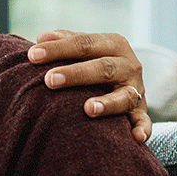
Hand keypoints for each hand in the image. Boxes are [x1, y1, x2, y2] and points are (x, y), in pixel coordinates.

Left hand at [26, 30, 150, 142]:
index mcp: (113, 44)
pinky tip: (135, 138)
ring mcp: (136, 89)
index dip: (58, 49)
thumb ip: (65, 41)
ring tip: (88, 109)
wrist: (127, 81)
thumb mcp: (85, 49)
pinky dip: (142, 129)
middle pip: (103, 68)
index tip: (32, 56)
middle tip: (50, 80)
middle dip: (76, 74)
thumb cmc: (95, 62)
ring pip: (124, 96)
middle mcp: (128, 65)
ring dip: (107, 103)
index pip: (84, 44)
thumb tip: (41, 37)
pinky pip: (144, 121)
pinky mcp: (141, 112)